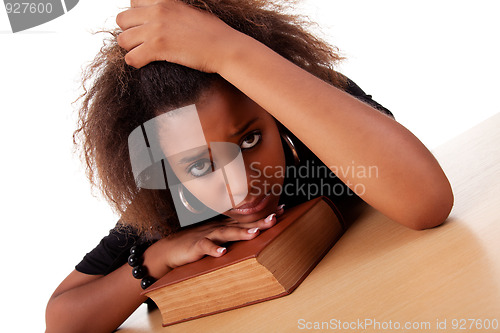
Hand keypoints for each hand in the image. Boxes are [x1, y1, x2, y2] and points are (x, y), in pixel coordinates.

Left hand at [116, 0, 239, 70]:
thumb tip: (162, 21)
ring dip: (131, 49)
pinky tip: (146, 64)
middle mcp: (157, 11)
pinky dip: (136, 63)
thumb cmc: (214, 34)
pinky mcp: (157, 47)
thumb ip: (172, 12)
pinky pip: (131, 58)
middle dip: (129, 33)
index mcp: (165, 1)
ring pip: (123, 40)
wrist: (225, 48)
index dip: (136, 18)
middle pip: (122, 20)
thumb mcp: (190, 12)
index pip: (133, 3)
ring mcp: (156, 29)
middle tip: (142, 44)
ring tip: (144, 55)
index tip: (145, 29)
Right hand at [146, 205, 284, 275]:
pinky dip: (213, 249)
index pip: (248, 218)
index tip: (283, 208)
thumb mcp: (219, 238)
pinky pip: (205, 247)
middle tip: (276, 217)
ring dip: (241, 232)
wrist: (170, 249)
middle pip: (241, 222)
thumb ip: (234, 236)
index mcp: (225, 225)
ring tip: (255, 233)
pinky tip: (222, 252)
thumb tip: (255, 235)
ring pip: (226, 232)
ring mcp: (207, 235)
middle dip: (259, 220)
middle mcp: (218, 227)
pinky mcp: (195, 246)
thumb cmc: (196, 242)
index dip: (264, 213)